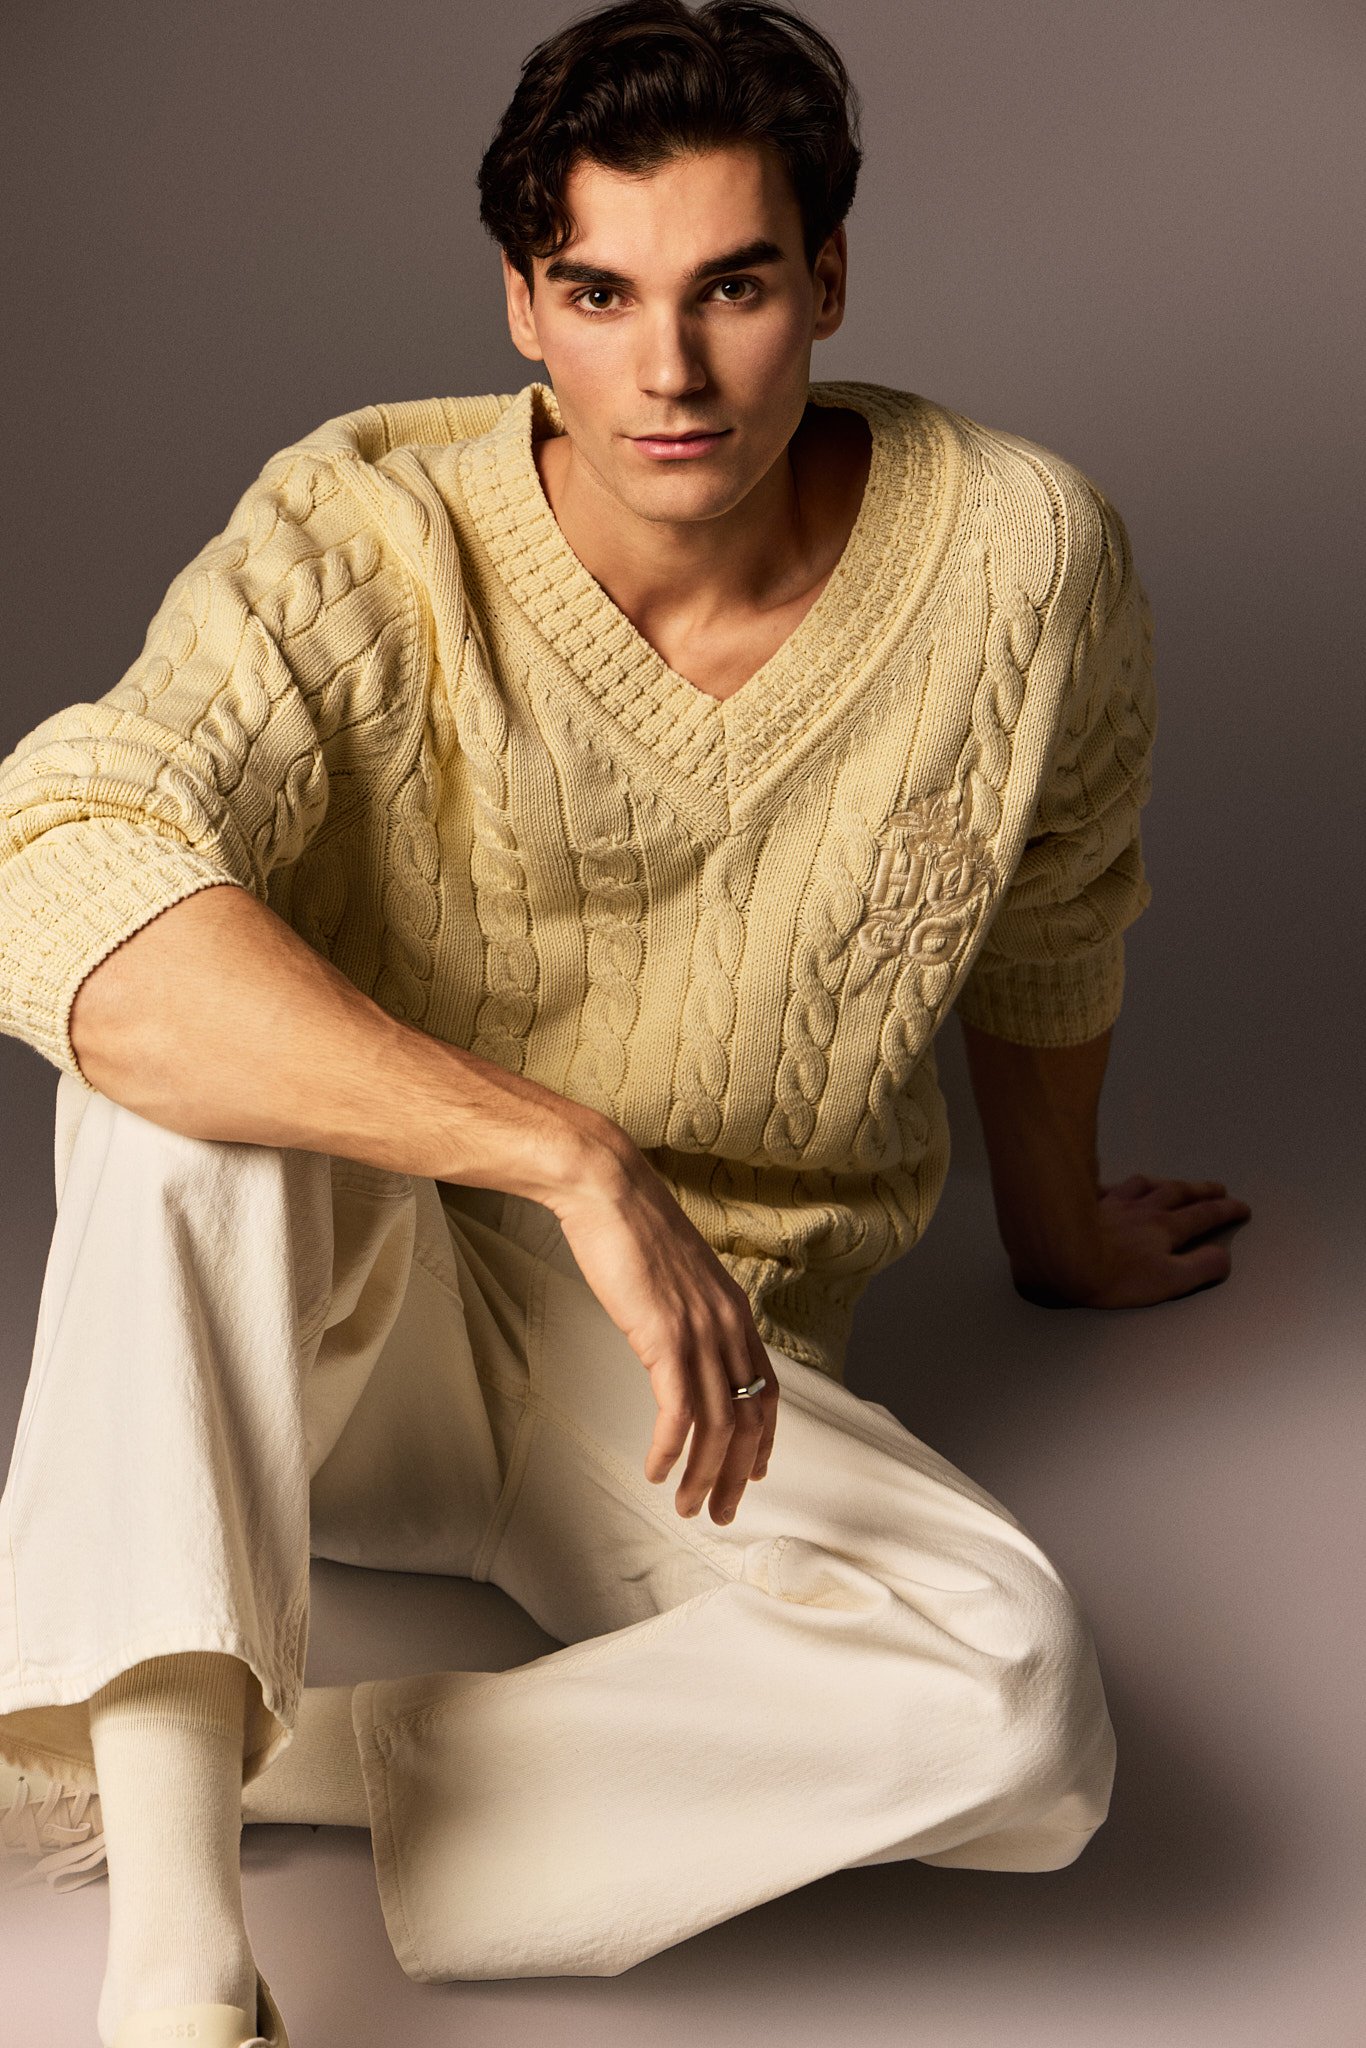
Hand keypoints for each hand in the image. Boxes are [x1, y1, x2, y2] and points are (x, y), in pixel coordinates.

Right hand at [547, 1146, 778, 1523]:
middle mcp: (729, 1326)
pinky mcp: (664, 1337)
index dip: (764, 1440)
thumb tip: (680, 1343)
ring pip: (718, 1425)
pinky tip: (656, 1470)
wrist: (607, 1190)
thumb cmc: (631, 1229)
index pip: (768, 1392)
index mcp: (736, 1312)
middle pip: (750, 1420)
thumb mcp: (676, 1278)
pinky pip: (677, 1411)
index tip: (754, 1474)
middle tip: (721, 1513)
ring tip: (687, 1506)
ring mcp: (700, 1332)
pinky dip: (671, 1449)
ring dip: (704, 1475)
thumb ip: (690, 1313)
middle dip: (738, 1475)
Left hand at [1012, 1173, 1252, 1308]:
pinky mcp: (1084, 1205)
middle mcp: (1141, 1210)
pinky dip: (1111, 1184)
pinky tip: (1109, 1183)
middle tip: (1216, 1187)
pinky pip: (1102, 1187)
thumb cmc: (1114, 1276)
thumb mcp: (1170, 1280)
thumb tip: (1223, 1257)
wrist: (1061, 1259)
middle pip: (1177, 1192)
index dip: (1225, 1210)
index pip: (1204, 1215)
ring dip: (1162, 1183)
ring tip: (1170, 1183)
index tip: (1240, 1206)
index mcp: (1165, 1228)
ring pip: (1143, 1185)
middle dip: (1200, 1190)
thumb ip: (1201, 1267)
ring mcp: (1112, 1204)